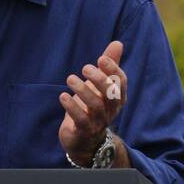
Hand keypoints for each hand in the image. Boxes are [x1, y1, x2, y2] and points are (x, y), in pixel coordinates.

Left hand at [58, 40, 126, 165]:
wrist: (85, 140)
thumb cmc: (93, 107)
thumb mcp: (101, 85)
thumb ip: (109, 65)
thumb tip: (117, 43)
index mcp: (117, 97)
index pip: (121, 82)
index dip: (113, 70)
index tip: (101, 58)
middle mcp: (111, 110)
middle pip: (111, 94)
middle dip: (100, 79)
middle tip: (85, 67)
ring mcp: (99, 121)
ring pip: (96, 106)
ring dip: (83, 90)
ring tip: (71, 78)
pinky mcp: (84, 131)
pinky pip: (81, 120)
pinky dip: (72, 107)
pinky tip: (63, 96)